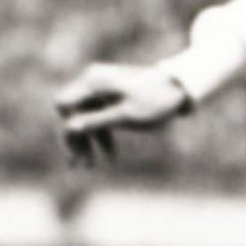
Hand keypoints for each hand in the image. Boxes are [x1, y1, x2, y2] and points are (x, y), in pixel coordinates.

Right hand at [54, 62, 193, 165]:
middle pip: (73, 111)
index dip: (67, 125)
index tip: (79, 146)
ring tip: (90, 166)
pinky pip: (99, 114)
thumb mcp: (126, 116)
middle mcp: (93, 80)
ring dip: (88, 139)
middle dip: (77, 138)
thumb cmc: (156, 101)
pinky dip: (102, 132)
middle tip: (82, 165)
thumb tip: (68, 128)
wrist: (181, 87)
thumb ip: (97, 122)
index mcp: (94, 82)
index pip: (64, 104)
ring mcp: (102, 86)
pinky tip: (109, 154)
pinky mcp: (112, 94)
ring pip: (85, 115)